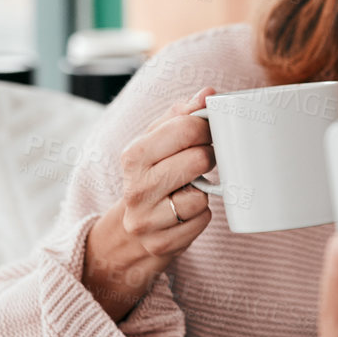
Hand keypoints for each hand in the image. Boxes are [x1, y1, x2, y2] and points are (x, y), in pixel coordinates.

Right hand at [82, 87, 216, 319]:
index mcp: (133, 155)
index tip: (208, 132)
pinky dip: (201, 215)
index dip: (207, 127)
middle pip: (199, 159)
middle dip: (209, 157)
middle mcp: (136, 187)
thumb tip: (208, 93)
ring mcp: (147, 219)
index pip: (186, 128)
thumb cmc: (151, 177)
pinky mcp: (162, 243)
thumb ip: (181, 115)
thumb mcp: (156, 142)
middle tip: (203, 160)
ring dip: (204, 191)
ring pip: (202, 195)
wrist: (128, 233)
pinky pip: (203, 220)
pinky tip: (186, 213)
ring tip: (188, 189)